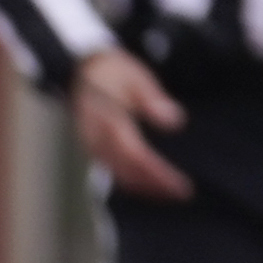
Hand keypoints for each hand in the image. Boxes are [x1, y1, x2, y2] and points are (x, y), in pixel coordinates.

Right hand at [72, 47, 192, 201]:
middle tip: (181, 194)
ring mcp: (92, 146)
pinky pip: (112, 170)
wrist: (81, 67)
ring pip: (118, 174)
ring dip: (143, 187)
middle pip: (126, 171)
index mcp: (108, 120)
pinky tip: (148, 184)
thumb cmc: (111, 71)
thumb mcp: (135, 75)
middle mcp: (96, 139)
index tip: (178, 185)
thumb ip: (153, 99)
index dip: (156, 174)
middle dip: (153, 186)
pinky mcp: (93, 148)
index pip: (135, 155)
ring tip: (170, 193)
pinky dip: (131, 181)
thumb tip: (175, 120)